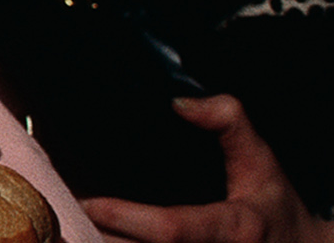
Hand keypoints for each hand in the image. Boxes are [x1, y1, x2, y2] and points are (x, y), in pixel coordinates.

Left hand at [81, 97, 333, 242]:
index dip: (128, 219)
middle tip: (55, 216)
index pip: (174, 229)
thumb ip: (230, 124)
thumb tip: (181, 103)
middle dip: (98, 241)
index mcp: (234, 229)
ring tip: (63, 233)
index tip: (88, 202)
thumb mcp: (263, 162)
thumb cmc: (278, 212)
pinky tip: (93, 241)